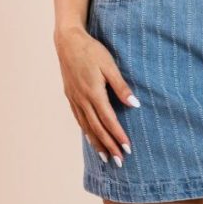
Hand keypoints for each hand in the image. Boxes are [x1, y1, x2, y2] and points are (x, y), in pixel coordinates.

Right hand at [54, 26, 139, 165]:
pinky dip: (86, 132)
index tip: (127, 148)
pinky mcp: (70, 97)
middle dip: (109, 146)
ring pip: (87, 127)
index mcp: (94, 93)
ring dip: (97, 143)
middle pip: (97, 129)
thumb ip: (121, 86)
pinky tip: (91, 139)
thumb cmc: (92, 51)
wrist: (68, 42)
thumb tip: (134, 105)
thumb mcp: (110, 65)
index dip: (118, 135)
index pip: (109, 120)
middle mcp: (82, 100)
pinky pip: (79, 120)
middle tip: (119, 161)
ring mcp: (75, 100)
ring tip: (106, 157)